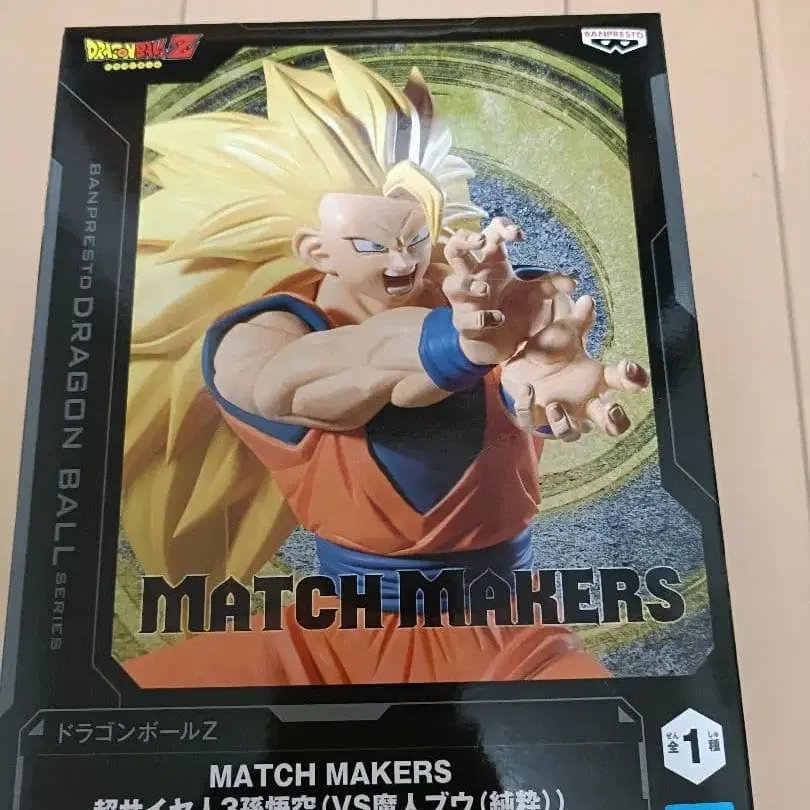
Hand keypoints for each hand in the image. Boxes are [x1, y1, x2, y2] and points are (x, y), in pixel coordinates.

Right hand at [442, 217, 574, 364]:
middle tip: (482, 242)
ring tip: (485, 290)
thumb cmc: (515, 313)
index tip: (520, 237)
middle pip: (454, 248)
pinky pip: (464, 319)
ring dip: (465, 284)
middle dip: (464, 239)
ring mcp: (465, 301)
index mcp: (492, 265)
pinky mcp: (464, 324)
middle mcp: (474, 278)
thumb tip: (573, 282)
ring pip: (450, 284)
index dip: (502, 227)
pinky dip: (481, 318)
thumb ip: (553, 285)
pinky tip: (498, 318)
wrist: (503, 345)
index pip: (490, 234)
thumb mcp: (537, 297)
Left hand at [501, 293, 649, 440]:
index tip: (629, 368)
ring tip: (556, 406)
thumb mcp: (563, 333)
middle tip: (611, 413)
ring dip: (565, 423)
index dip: (633, 378)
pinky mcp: (535, 419)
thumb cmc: (549, 352)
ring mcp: (559, 413)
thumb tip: (587, 298)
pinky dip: (529, 408)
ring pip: (571, 433)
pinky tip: (527, 390)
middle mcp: (582, 401)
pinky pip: (533, 422)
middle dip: (615, 421)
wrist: (518, 367)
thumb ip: (577, 320)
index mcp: (595, 378)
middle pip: (610, 420)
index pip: (623, 381)